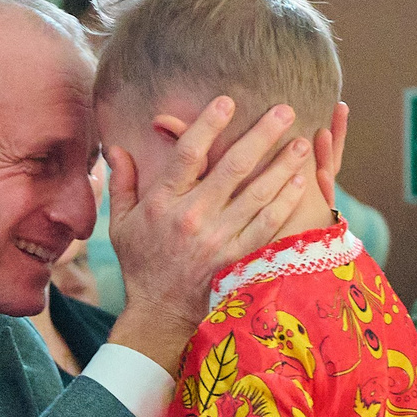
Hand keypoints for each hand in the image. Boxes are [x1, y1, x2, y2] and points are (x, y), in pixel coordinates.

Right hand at [102, 96, 315, 368]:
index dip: (208, 125)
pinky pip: (267, 224)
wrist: (160, 313)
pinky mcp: (237, 258)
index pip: (188, 155)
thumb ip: (122, 184)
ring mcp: (218, 240)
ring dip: (282, 165)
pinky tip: (299, 181)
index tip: (227, 102)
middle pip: (232, 168)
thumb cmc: (141, 264)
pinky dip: (285, 201)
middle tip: (284, 110)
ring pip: (257, 194)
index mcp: (162, 204)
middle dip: (261, 135)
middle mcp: (192, 218)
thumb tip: (115, 148)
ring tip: (301, 142)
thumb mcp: (122, 224)